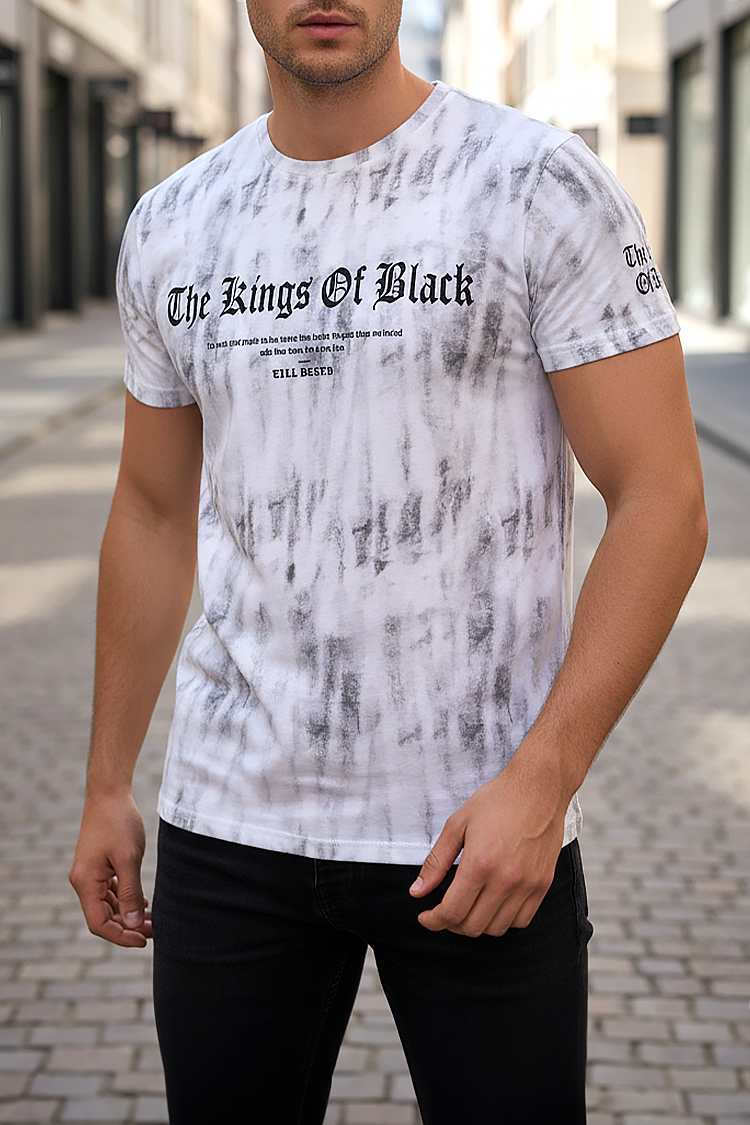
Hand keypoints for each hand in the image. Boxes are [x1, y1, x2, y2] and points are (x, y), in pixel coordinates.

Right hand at [69, 793, 152, 946]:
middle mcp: (82, 881)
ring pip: (107, 905)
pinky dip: (124, 900)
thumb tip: (133, 924)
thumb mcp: (128, 859)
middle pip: (102, 917)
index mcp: (85, 883)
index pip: (99, 924)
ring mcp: (88, 873)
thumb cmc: (119, 822)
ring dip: (127, 915)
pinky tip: (141, 903)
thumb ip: (130, 893)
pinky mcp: (97, 865)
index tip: (144, 940)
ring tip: (153, 920)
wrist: (109, 793)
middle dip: (127, 927)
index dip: (121, 936)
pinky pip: (108, 891)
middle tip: (155, 930)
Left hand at [409, 754, 567, 937]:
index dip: (434, 921)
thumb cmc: (498, 801)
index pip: (452, 912)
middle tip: (444, 909)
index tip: (426, 917)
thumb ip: (436, 862)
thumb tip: (418, 891)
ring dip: (477, 924)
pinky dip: (503, 920)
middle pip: (472, 926)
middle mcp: (505, 880)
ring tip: (468, 906)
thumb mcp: (457, 824)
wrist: (538, 788)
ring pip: (496, 928)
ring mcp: (527, 885)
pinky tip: (493, 904)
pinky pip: (521, 921)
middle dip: (451, 923)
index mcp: (480, 863)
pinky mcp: (543, 885)